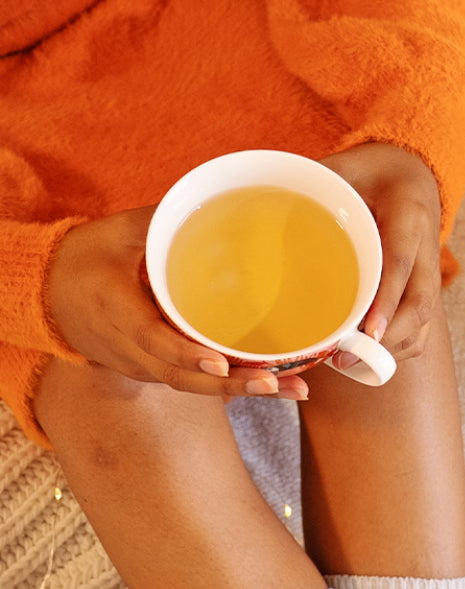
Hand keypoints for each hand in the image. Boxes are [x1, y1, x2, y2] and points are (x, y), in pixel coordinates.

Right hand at [48, 206, 308, 399]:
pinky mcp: (155, 370)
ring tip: (293, 389)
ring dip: (242, 391)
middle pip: (184, 378)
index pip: (155, 341)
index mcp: (117, 312)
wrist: (47, 297)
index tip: (219, 363)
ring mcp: (143, 366)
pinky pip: (193, 384)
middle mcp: (130, 350)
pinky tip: (274, 384)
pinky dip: (231, 387)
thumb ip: (158, 220)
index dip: (187, 356)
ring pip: (193, 387)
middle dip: (232, 385)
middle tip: (277, 384)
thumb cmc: (83, 260)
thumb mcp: (115, 232)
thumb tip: (208, 197)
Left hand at [320, 144, 442, 360]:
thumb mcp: (342, 167)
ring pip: (424, 323)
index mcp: (408, 213)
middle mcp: (427, 246)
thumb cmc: (370, 171)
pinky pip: (421, 328)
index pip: (401, 263)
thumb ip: (313, 187)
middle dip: (388, 340)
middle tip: (346, 360)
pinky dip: (396, 347)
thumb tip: (261, 206)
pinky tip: (364, 353)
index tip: (367, 334)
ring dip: (391, 350)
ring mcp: (430, 270)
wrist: (412, 171)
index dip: (386, 302)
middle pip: (420, 305)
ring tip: (350, 362)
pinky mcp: (426, 287)